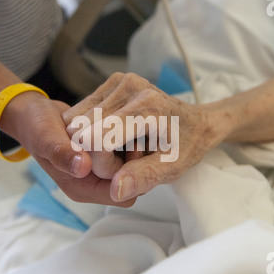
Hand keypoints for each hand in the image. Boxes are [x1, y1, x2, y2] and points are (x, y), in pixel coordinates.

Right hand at [1, 92, 137, 206]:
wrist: (34, 115)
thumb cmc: (36, 127)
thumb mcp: (45, 138)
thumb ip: (62, 153)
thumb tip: (82, 167)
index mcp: (82, 188)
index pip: (122, 197)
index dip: (131, 175)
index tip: (130, 146)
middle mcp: (93, 182)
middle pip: (131, 183)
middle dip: (138, 162)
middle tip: (137, 134)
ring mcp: (100, 170)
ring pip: (132, 168)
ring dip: (136, 150)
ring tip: (135, 127)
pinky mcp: (104, 155)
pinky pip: (126, 154)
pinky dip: (130, 141)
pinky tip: (129, 122)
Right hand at [63, 73, 226, 202]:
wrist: (195, 121)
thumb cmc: (186, 144)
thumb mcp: (172, 168)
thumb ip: (143, 178)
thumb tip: (116, 190)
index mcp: (148, 107)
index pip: (98, 141)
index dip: (104, 165)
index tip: (125, 170)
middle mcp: (130, 87)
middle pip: (84, 134)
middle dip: (97, 157)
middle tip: (126, 159)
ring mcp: (118, 82)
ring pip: (78, 125)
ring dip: (92, 145)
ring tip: (123, 147)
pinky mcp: (111, 83)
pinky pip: (81, 116)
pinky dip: (90, 132)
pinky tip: (115, 135)